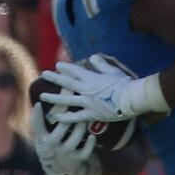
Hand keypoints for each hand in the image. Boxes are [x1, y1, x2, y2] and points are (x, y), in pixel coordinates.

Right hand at [31, 102, 101, 174]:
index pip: (37, 126)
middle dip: (66, 120)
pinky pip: (85, 152)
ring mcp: (65, 154)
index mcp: (42, 140)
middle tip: (72, 110)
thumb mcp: (41, 136)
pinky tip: (92, 136)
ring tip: (82, 120)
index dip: (37, 115)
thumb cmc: (50, 145)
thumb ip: (39, 122)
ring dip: (79, 128)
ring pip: (74, 140)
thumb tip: (38, 103)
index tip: (39, 103)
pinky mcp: (77, 159)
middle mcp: (52, 148)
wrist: (59, 168)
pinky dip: (90, 144)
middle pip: (58, 133)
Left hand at [41, 54, 161, 123]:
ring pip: (66, 100)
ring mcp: (87, 103)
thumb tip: (92, 57)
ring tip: (42, 96)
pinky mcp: (91, 114)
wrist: (132, 98)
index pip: (75, 71)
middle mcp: (86, 90)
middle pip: (67, 83)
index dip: (65, 68)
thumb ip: (101, 64)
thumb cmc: (125, 83)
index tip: (57, 65)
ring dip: (53, 98)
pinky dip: (65, 117)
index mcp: (92, 78)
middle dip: (54, 78)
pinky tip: (55, 117)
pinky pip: (75, 117)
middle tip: (43, 74)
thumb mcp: (113, 71)